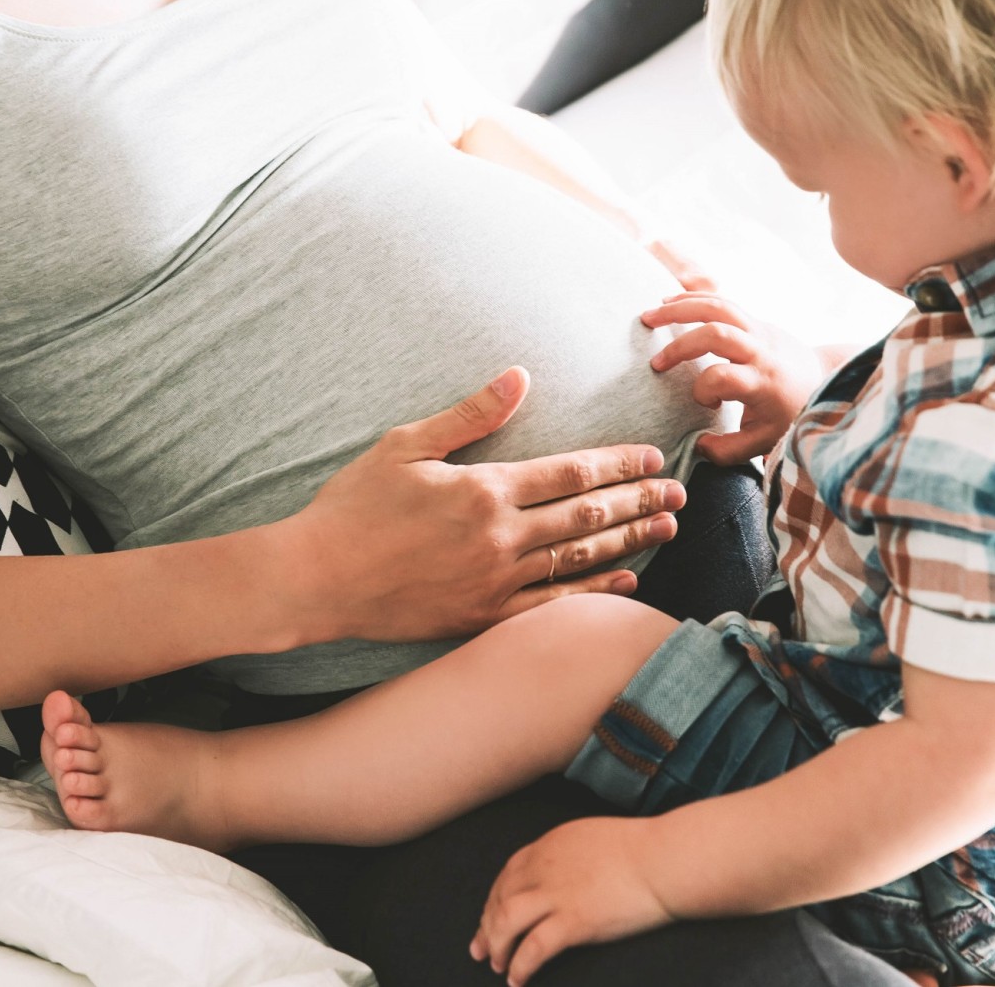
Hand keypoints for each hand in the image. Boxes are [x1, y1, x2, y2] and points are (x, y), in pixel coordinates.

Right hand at [280, 367, 686, 645]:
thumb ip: (470, 414)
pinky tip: (625, 580)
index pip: (570, 472)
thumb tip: (520, 376)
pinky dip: (592, 590)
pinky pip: (551, 605)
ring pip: (578, 558)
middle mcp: (499, 537)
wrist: (315, 579)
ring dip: (629, 541)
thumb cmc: (352, 507)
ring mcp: (493, 582)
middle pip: (587, 515)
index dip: (618, 463)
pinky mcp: (482, 617)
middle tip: (679, 492)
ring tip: (667, 528)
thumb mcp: (405, 445)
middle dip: (638, 500)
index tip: (651, 456)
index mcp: (484, 489)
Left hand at [469, 818, 675, 984]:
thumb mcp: (592, 838)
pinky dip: (521, 966)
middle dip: (487, 926)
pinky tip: (517, 980)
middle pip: (500, 898)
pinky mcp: (574, 921)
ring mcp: (557, 895)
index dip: (493, 899)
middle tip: (481, 950)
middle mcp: (544, 868)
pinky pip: (534, 948)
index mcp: (548, 846)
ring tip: (498, 966)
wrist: (664, 859)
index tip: (488, 918)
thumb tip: (564, 869)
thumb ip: (570, 854)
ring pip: (506, 921)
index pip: (507, 875)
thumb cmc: (642, 849)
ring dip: (497, 945)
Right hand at [641, 292, 829, 463]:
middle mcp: (761, 351)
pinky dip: (691, 299)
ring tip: (648, 316)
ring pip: (718, 306)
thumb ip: (729, 450)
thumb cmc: (791, 414)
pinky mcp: (754, 319)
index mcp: (763, 382)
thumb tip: (696, 445)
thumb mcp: (765, 441)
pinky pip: (721, 300)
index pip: (724, 377)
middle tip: (655, 363)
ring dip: (679, 308)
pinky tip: (667, 302)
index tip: (705, 406)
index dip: (703, 391)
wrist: (824, 380)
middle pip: (717, 333)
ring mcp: (759, 330)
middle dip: (681, 345)